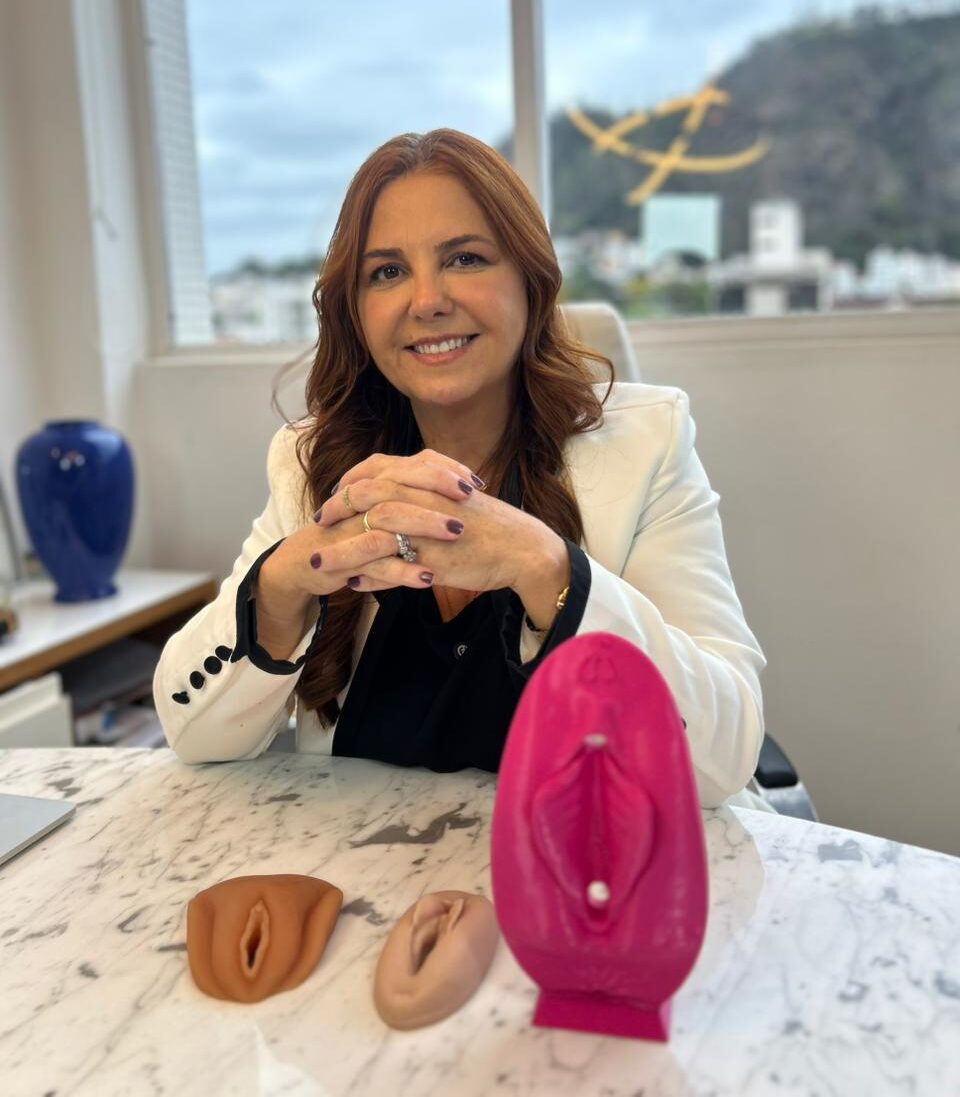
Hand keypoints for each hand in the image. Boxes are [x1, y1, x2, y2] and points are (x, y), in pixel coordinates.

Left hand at [318, 451, 568, 606]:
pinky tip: (352, 583)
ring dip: (342, 547)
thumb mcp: (455, 495)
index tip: (334, 493)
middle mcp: (424, 495)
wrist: (523, 547)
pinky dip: (367, 574)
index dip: (349, 480)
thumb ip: (426, 488)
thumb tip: (399, 491)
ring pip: (371, 530)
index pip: (376, 468)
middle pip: (365, 493)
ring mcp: (426, 527)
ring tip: (320, 560)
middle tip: (319, 521)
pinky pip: (390, 566)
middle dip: (336, 507)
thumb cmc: (490, 524)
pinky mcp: (432, 558)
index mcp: (429, 477)